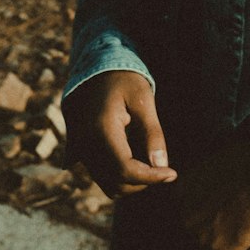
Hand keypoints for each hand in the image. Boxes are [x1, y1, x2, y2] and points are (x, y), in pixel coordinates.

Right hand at [62, 70, 176, 196]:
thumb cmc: (123, 79)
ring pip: (106, 183)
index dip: (151, 177)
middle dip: (142, 181)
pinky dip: (117, 174)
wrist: (95, 67)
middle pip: (115, 183)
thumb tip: (161, 165)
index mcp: (100, 130)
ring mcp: (78, 149)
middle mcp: (84, 144)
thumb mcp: (143, 99)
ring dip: (130, 180)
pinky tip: (134, 157)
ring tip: (149, 159)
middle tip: (162, 165)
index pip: (125, 170)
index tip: (172, 173)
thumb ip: (152, 132)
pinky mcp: (77, 151)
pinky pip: (98, 174)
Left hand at [169, 137, 249, 249]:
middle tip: (191, 244)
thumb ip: (189, 185)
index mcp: (176, 196)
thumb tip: (184, 194)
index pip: (159, 221)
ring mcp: (202, 240)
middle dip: (178, 246)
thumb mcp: (205, 165)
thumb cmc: (241, 160)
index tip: (178, 226)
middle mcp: (183, 220)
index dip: (170, 225)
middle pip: (170, 246)